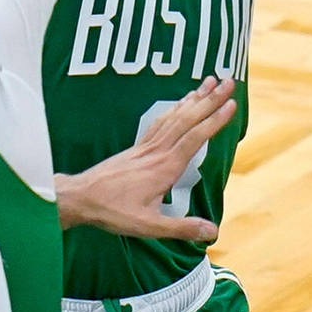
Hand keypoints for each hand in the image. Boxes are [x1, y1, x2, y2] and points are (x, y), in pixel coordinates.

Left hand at [54, 76, 235, 240]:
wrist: (79, 197)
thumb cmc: (112, 212)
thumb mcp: (149, 226)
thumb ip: (182, 228)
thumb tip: (213, 231)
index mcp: (165, 167)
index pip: (195, 137)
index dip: (215, 120)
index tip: (232, 103)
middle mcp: (157, 151)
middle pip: (188, 119)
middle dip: (211, 99)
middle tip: (229, 81)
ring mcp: (146, 146)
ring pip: (175, 116)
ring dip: (195, 98)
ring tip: (210, 82)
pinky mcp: (137, 147)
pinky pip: (160, 121)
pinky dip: (175, 108)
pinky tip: (182, 102)